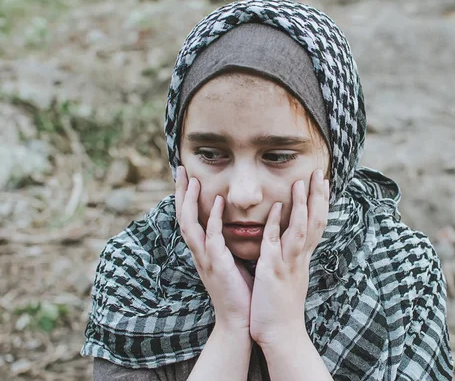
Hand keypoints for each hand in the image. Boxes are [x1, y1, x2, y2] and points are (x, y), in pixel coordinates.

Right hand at [175, 166, 253, 331]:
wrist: (240, 321)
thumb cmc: (240, 291)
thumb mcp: (231, 262)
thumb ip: (229, 244)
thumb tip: (236, 226)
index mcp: (203, 251)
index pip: (189, 218)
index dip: (185, 197)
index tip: (187, 175)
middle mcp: (199, 252)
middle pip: (182, 216)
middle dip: (180, 192)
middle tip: (180, 168)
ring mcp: (205, 259)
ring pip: (190, 224)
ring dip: (189, 200)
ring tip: (191, 178)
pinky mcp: (217, 265)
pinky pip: (212, 237)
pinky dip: (213, 217)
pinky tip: (217, 200)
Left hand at [249, 169, 329, 347]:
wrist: (282, 335)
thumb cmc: (282, 306)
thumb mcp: (291, 276)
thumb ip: (292, 257)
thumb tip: (293, 241)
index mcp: (303, 258)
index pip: (317, 224)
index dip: (321, 202)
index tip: (322, 182)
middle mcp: (301, 258)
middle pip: (317, 221)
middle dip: (319, 196)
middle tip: (321, 172)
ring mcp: (289, 264)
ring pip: (302, 229)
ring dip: (304, 204)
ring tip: (303, 181)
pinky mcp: (273, 272)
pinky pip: (276, 245)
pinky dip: (278, 226)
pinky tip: (277, 208)